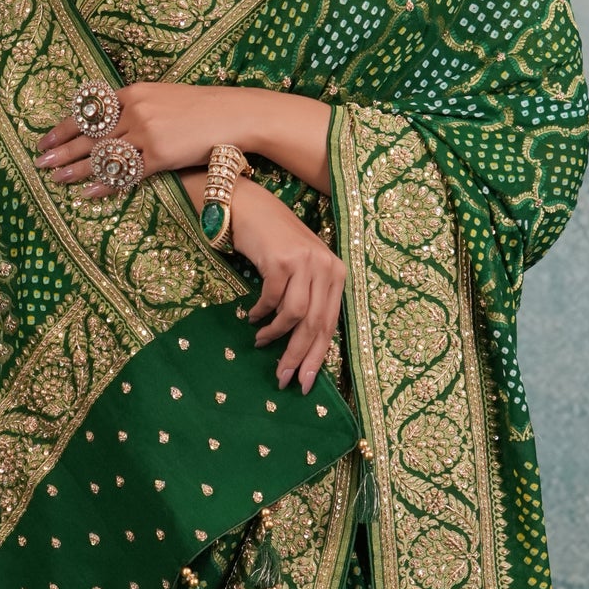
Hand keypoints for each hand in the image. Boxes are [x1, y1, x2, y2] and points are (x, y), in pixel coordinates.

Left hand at [35, 84, 332, 196]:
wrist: (234, 114)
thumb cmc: (201, 108)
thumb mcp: (164, 97)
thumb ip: (137, 106)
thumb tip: (113, 119)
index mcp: (133, 92)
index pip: (88, 111)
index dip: (63, 126)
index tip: (44, 138)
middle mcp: (135, 110)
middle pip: (88, 133)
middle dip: (60, 148)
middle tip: (38, 161)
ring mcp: (146, 132)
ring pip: (102, 154)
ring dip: (75, 168)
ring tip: (54, 178)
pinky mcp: (160, 155)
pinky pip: (125, 172)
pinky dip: (104, 184)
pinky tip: (87, 192)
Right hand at [231, 180, 344, 394]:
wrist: (251, 207)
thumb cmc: (276, 243)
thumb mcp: (302, 270)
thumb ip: (310, 300)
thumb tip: (304, 346)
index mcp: (337, 274)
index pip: (331, 324)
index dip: (318, 356)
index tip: (305, 382)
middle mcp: (326, 267)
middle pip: (315, 324)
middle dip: (298, 356)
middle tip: (283, 378)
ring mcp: (305, 262)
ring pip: (295, 315)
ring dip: (276, 334)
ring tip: (261, 341)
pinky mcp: (281, 260)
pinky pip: (272, 299)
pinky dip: (261, 313)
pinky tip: (252, 317)